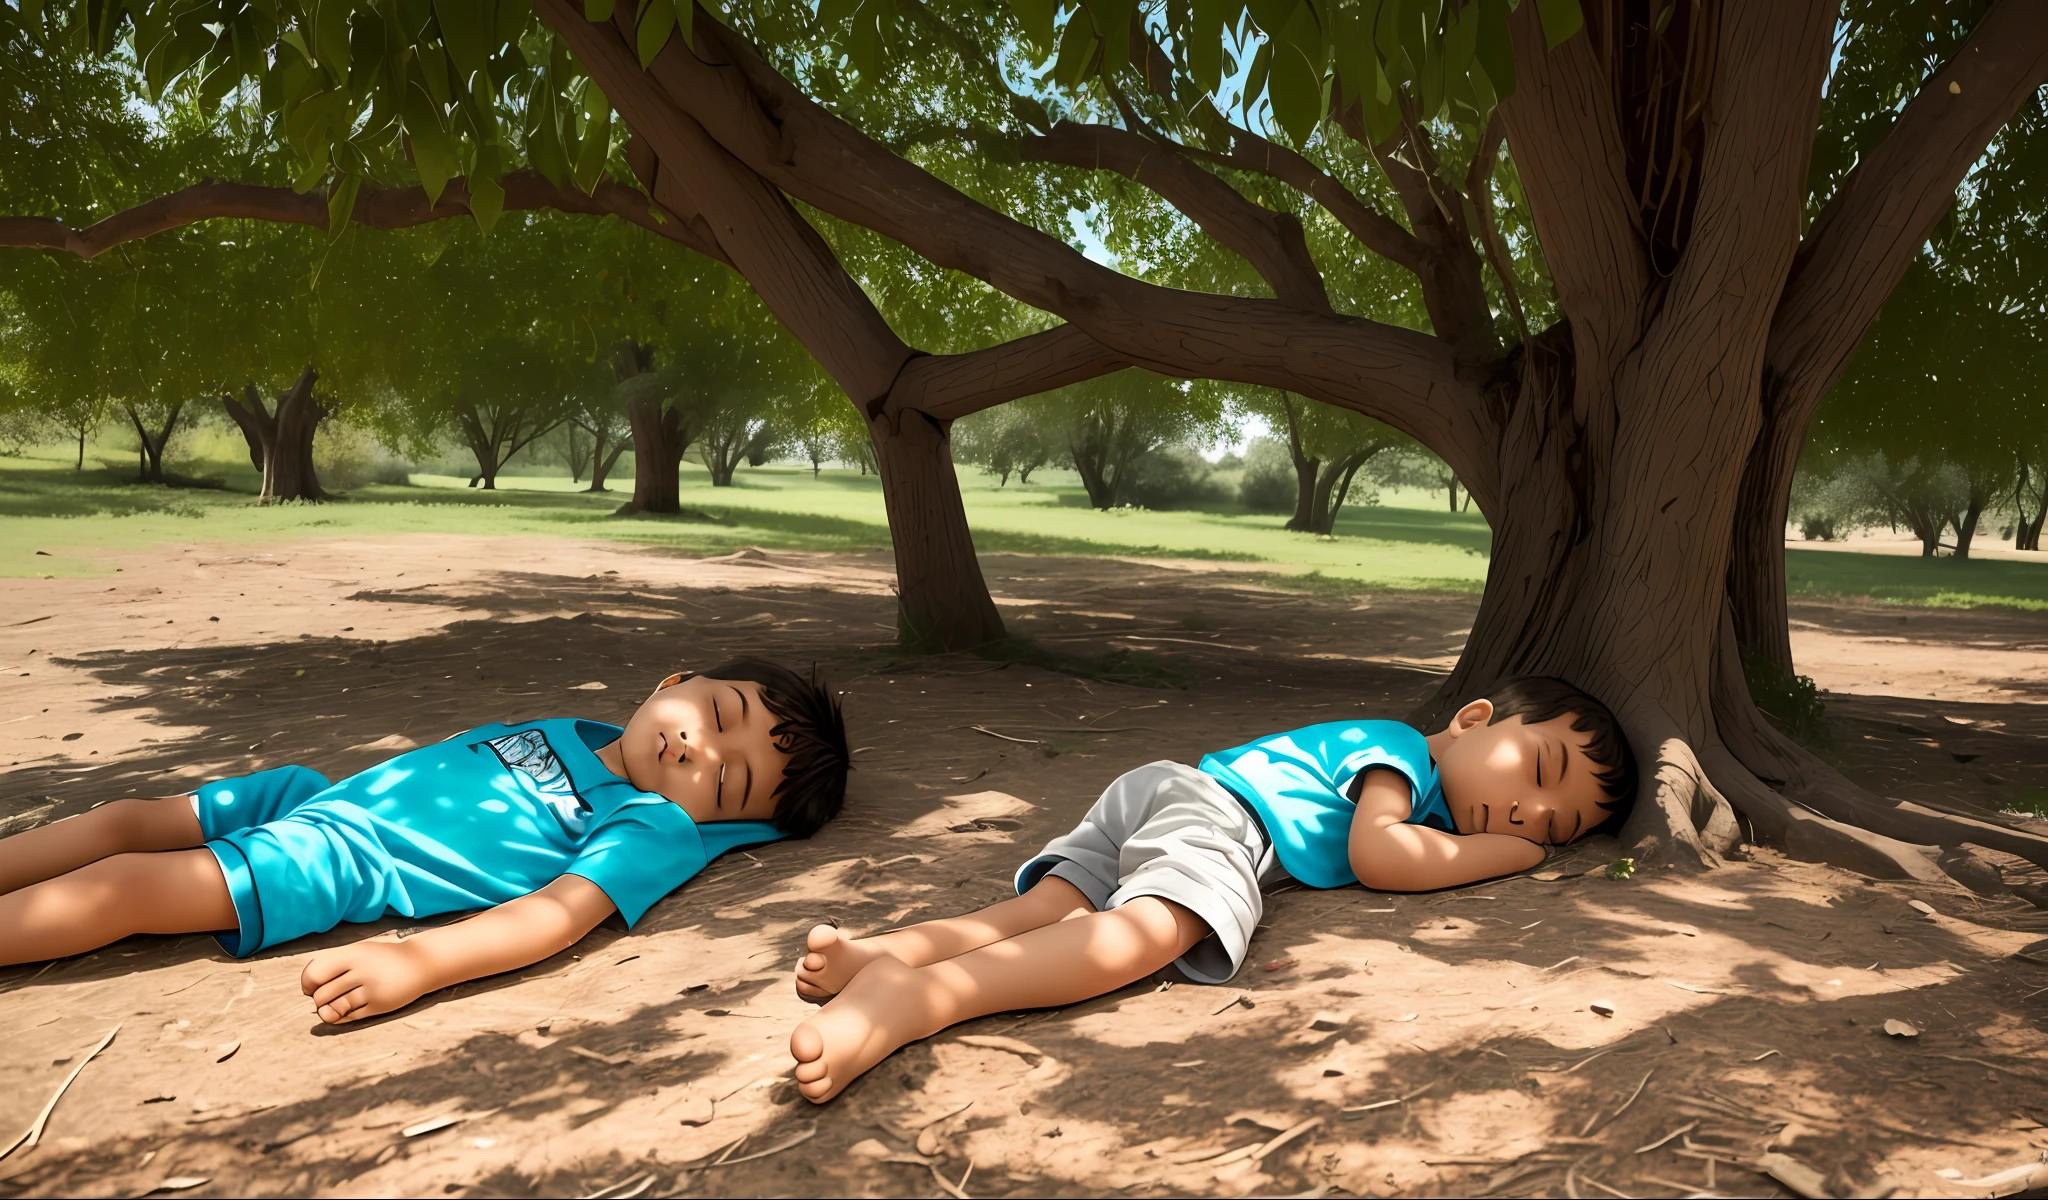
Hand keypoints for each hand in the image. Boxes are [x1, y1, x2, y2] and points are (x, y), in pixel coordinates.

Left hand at [301, 936, 437, 1023]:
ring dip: (329, 1009)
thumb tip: (309, 990)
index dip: (307, 984)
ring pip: (335, 1007)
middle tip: (325, 997)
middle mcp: (361, 971)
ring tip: (335, 1003)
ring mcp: (372, 989)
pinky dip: (343, 1015)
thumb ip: (334, 965)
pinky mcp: (380, 1005)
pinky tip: (346, 1009)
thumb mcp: (360, 951)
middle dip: (319, 999)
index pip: (315, 974)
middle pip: (322, 994)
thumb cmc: (384, 957)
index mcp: (353, 953)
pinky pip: (350, 1016)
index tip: (311, 987)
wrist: (423, 963)